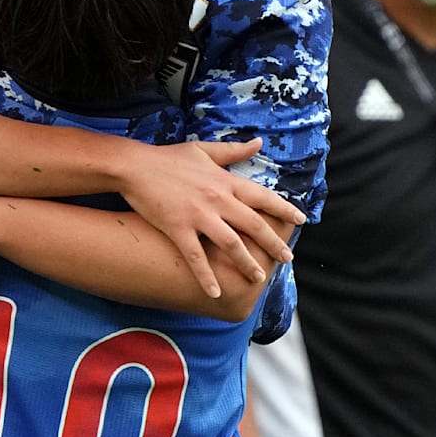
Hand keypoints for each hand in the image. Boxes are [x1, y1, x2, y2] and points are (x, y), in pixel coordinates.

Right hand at [116, 139, 302, 299]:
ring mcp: (198, 216)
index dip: (283, 209)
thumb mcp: (204, 150)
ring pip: (231, 244)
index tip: (301, 220)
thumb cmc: (168, 158)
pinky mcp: (178, 229)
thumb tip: (259, 142)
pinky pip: (196, 258)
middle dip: (273, 244)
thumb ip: (233, 151)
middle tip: (287, 259)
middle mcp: (217, 199)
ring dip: (247, 263)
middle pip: (254, 225)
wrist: (135, 167)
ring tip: (259, 278)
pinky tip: (216, 294)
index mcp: (225, 181)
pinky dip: (206, 277)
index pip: (262, 196)